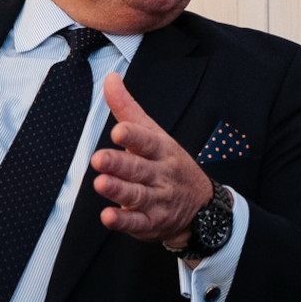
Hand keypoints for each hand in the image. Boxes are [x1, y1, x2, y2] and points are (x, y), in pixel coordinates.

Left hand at [91, 72, 211, 243]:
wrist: (200, 206)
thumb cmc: (168, 164)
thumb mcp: (153, 133)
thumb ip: (128, 108)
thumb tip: (111, 78)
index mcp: (161, 149)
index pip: (147, 141)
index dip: (134, 136)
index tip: (119, 131)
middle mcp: (160, 174)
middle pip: (139, 168)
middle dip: (120, 164)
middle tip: (99, 159)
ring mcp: (157, 199)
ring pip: (137, 195)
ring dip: (119, 190)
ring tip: (101, 184)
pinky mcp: (151, 222)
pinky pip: (137, 222)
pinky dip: (123, 221)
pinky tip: (109, 217)